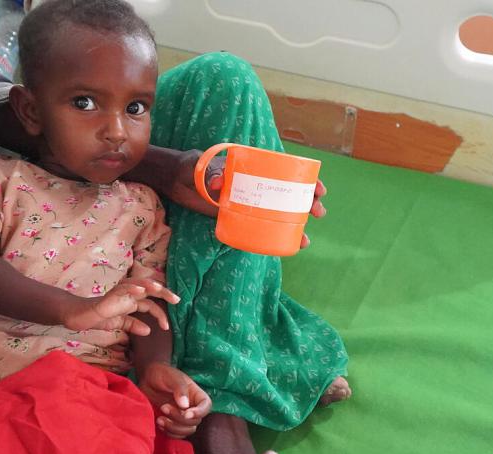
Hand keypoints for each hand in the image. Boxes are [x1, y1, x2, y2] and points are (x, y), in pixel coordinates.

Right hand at [61, 279, 179, 335]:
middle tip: (177, 300)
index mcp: (132, 301)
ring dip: (150, 285)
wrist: (80, 316)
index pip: (151, 303)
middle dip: (164, 293)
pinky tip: (140, 290)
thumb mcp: (120, 323)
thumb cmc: (99, 317)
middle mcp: (128, 294)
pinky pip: (122, 288)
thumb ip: (133, 325)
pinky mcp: (110, 294)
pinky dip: (132, 288)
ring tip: (160, 289)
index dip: (161, 313)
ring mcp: (119, 293)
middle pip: (149, 289)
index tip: (168, 326)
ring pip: (138, 284)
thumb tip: (148, 331)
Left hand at [137, 362, 211, 437]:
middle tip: (164, 407)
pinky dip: (169, 432)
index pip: (206, 406)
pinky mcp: (173, 423)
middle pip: (195, 421)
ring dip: (173, 428)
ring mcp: (182, 417)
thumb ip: (180, 389)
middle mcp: (192, 407)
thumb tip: (185, 406)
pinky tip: (159, 423)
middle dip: (179, 418)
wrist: (148, 379)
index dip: (200, 412)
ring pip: (187, 430)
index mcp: (196, 394)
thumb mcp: (172, 377)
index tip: (186, 413)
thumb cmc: (162, 374)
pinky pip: (176, 434)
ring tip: (159, 419)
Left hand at [177, 149, 327, 248]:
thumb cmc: (190, 167)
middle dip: (307, 204)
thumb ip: (209, 174)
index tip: (318, 188)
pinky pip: (259, 228)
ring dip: (295, 225)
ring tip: (305, 240)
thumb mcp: (201, 167)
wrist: (174, 179)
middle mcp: (254, 185)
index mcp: (253, 168)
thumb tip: (219, 184)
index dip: (306, 179)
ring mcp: (247, 202)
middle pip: (288, 194)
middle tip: (318, 212)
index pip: (286, 171)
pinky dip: (272, 238)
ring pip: (277, 214)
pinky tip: (285, 247)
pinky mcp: (236, 217)